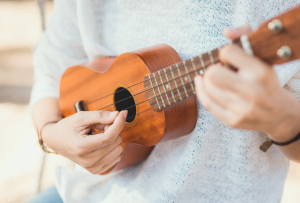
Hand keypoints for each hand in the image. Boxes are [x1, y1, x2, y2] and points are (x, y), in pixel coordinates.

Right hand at [42, 110, 126, 173]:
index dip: (119, 123)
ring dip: (112, 139)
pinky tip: (100, 143)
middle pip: (115, 141)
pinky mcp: (98, 170)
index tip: (123, 113)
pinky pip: (117, 157)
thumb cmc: (68, 127)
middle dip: (112, 129)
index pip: (109, 137)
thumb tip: (118, 115)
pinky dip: (112, 147)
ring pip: (119, 149)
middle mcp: (88, 161)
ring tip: (98, 135)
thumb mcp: (81, 117)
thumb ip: (100, 115)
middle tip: (99, 126)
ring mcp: (93, 168)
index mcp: (82, 148)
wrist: (56, 141)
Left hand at [194, 26, 299, 141]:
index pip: (227, 52)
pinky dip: (201, 91)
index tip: (229, 58)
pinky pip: (207, 103)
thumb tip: (226, 31)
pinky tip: (202, 83)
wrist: (279, 114)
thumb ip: (245, 36)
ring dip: (206, 80)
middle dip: (212, 68)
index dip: (225, 53)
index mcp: (261, 72)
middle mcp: (252, 91)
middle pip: (212, 73)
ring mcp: (242, 108)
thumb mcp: (262, 57)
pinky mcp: (233, 121)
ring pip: (207, 88)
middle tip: (219, 70)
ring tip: (214, 78)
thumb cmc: (266, 81)